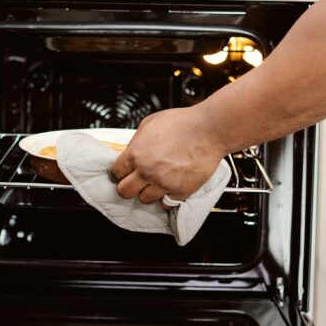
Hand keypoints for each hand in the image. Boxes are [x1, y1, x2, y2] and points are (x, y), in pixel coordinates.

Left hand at [111, 106, 227, 201]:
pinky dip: (166, 196)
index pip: (116, 172)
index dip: (119, 171)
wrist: (209, 130)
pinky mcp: (180, 191)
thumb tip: (132, 151)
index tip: (123, 172)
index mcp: (136, 154)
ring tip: (155, 182)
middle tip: (134, 182)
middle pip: (124, 191)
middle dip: (127, 186)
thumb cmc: (184, 123)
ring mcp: (163, 183)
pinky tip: (169, 186)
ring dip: (147, 192)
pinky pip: (166, 202)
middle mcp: (147, 171)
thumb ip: (137, 141)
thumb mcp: (150, 123)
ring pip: (144, 199)